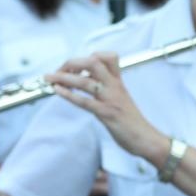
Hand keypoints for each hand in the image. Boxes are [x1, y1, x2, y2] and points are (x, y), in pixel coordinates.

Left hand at [48, 52, 164, 160]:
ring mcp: (110, 99)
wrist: (146, 139)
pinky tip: (57, 91)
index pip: (108, 57)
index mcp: (118, 82)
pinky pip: (85, 101)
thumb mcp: (121, 98)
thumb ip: (107, 88)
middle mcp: (114, 87)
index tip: (75, 66)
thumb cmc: (132, 122)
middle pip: (93, 63)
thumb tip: (88, 82)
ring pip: (85, 81)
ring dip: (64, 78)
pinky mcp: (106, 114)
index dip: (89, 56)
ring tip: (49, 78)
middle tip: (58, 70)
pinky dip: (69, 94)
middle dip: (72, 63)